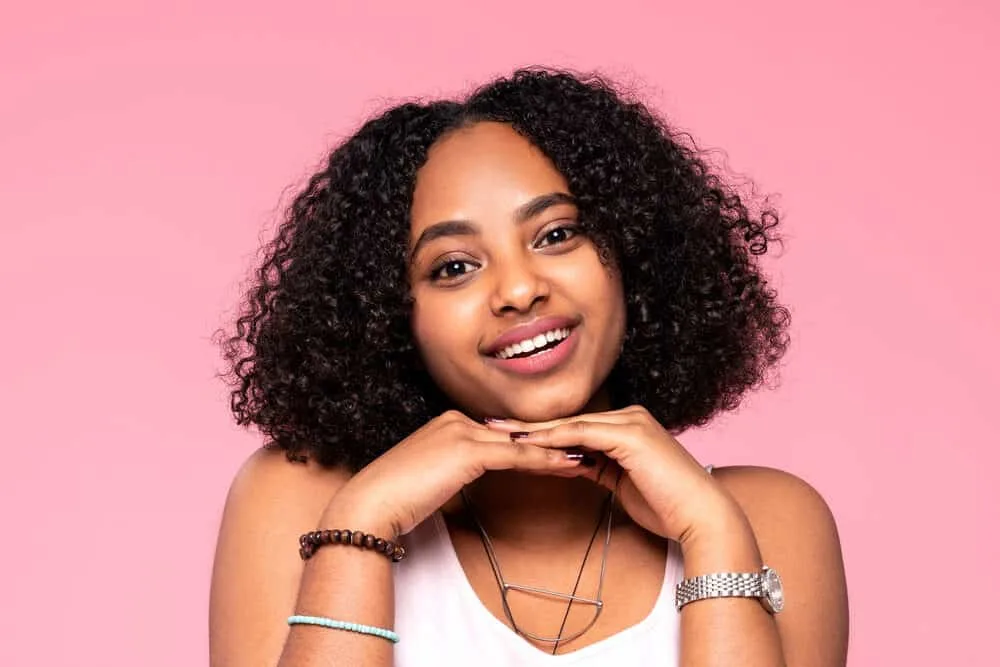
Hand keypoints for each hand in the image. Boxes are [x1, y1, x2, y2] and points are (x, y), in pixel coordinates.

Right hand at [323, 411, 588, 536]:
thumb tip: (468, 479)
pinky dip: (544, 460)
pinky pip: (516, 455)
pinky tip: (566, 466)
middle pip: (513, 435)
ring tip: (584, 457)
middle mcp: (457, 420)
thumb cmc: (396, 499)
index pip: (499, 435)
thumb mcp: (430, 478)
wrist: (372, 504)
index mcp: (448, 424)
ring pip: (519, 442)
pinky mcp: (468, 449)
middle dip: (548, 444)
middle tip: (581, 450)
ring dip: (554, 450)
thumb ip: (453, 471)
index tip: (555, 453)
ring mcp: (462, 431)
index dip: (529, 446)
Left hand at [485, 405, 745, 545]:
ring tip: (499, 433)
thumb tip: (574, 463)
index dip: (539, 431)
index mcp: (628, 425)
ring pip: (570, 424)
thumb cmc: (668, 506)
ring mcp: (630, 422)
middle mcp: (629, 416)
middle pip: (567, 420)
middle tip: (491, 426)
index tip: (507, 435)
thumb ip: (600, 467)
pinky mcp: (629, 435)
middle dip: (528, 426)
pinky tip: (527, 444)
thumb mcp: (623, 483)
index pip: (574, 425)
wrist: (701, 517)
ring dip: (532, 430)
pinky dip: (552, 439)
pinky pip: (582, 435)